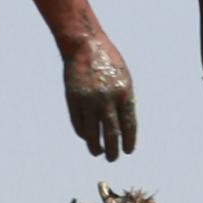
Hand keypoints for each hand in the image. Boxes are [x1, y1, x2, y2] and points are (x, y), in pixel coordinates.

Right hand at [61, 33, 136, 161]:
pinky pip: (78, 125)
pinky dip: (83, 134)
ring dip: (96, 147)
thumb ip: (124, 102)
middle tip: (113, 158)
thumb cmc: (107, 62)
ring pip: (92, 134)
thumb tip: (122, 128)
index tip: (128, 151)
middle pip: (111, 134)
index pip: (128, 125)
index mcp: (124, 93)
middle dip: (113, 150)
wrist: (85, 45)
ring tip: (98, 152)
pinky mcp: (73, 101)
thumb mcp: (123, 79)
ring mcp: (88, 101)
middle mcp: (107, 99)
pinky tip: (87, 137)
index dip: (129, 141)